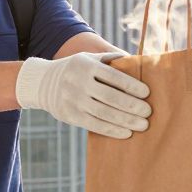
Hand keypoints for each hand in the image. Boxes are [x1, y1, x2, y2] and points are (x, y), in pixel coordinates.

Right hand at [15, 52, 150, 137]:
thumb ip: (111, 59)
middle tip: (148, 112)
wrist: (43, 83)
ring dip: (126, 121)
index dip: (132, 86)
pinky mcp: (70, 115)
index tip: (147, 93)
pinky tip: (126, 133)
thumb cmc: (76, 69)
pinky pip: (95, 125)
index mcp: (86, 65)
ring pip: (104, 113)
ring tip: (143, 125)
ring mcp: (73, 100)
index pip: (114, 77)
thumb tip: (139, 61)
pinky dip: (113, 130)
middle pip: (111, 97)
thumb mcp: (89, 58)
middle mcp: (79, 82)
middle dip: (133, 106)